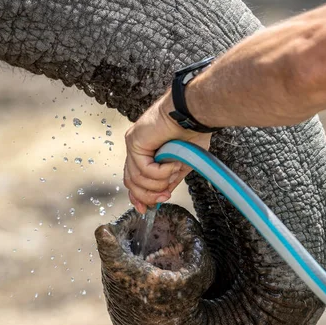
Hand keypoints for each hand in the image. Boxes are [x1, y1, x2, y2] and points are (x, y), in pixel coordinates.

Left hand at [124, 90, 211, 213]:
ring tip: (174, 171)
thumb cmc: (192, 132)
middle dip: (147, 196)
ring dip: (158, 182)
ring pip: (136, 179)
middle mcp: (136, 149)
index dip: (138, 197)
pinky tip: (172, 163)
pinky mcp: (134, 141)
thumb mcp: (182, 163)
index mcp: (145, 153)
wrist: (194, 114)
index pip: (133, 180)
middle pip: (131, 183)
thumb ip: (170, 179)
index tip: (146, 210)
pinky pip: (143, 169)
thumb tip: (163, 194)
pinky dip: (160, 171)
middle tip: (164, 196)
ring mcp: (133, 145)